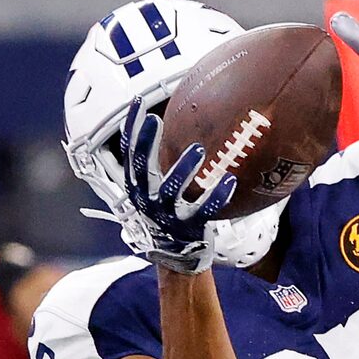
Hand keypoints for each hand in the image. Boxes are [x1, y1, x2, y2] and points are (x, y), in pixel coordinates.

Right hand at [115, 101, 237, 273]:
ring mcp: (167, 214)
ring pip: (170, 188)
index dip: (130, 128)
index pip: (128, 152)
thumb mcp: (157, 190)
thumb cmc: (170, 215)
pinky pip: (204, 210)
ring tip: (199, 149)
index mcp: (137, 186)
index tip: (137, 103)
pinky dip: (217, 195)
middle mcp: (147, 199)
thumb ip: (158, 165)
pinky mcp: (189, 227)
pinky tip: (230, 181)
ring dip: (183, 167)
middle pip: (141, 166)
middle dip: (145, 141)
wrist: (178, 256)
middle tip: (154, 119)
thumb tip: (174, 128)